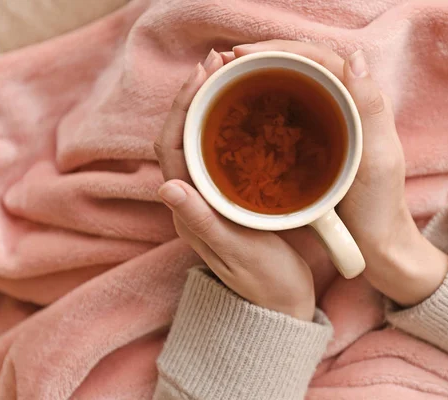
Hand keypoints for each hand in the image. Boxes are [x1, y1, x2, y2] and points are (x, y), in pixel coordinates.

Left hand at [155, 49, 313, 320]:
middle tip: (217, 65)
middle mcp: (193, 202)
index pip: (171, 149)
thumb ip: (204, 222)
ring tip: (227, 78)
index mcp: (190, 212)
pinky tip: (242, 114)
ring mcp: (210, 200)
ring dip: (207, 107)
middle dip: (193, 97)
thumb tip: (167, 187)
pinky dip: (224, 126)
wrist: (280, 306)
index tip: (202, 75)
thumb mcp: (239, 253)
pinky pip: (218, 153)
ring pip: (198, 142)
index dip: (181, 108)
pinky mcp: (229, 200)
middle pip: (181, 138)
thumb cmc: (266, 284)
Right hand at [233, 41, 447, 305]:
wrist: (376, 242)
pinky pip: (287, 113)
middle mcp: (344, 105)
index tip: (241, 54)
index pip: (317, 58)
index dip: (278, 49)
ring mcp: (328, 124)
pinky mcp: (315, 144)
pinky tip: (243, 110)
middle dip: (262, 59)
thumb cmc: (380, 205)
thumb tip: (354, 56)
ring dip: (260, 78)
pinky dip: (264, 105)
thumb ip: (370, 108)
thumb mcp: (378, 159)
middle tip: (224, 63)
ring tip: (226, 80)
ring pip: (291, 87)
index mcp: (361, 102)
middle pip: (300, 67)